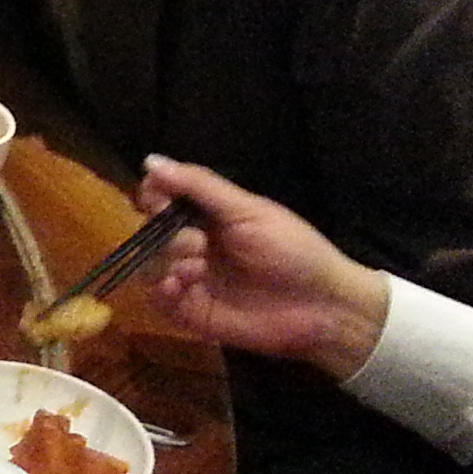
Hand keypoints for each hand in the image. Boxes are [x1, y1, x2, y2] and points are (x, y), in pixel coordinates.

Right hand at [136, 156, 390, 381]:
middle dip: (165, 233)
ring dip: (165, 261)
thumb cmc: (292, 251)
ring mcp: (192, 279)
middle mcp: (195, 244)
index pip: (162, 197)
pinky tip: (179, 286)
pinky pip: (159, 300)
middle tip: (197, 243)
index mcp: (210, 216)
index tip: (159, 197)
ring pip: (150, 264)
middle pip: (151, 230)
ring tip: (195, 269)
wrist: (322, 306)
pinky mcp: (192, 313)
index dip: (154, 194)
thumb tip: (149, 160)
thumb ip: (199, 186)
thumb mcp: (248, 211)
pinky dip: (161, 291)